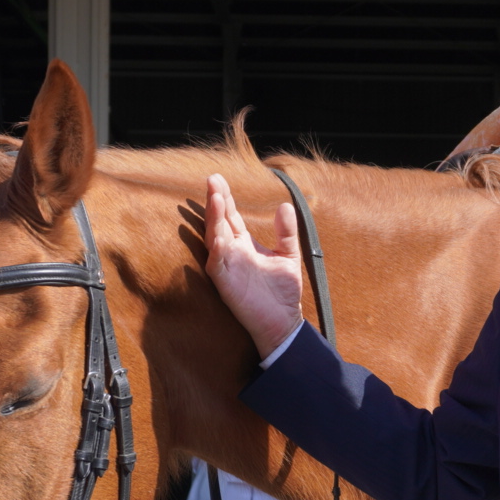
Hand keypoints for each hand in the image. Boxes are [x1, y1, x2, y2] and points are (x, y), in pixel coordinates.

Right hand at [203, 173, 305, 358]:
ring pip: (215, 236)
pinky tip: (217, 232)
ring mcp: (227, 265)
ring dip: (213, 217)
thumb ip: (285, 232)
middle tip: (212, 178)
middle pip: (219, 221)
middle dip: (215, 200)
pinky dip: (216, 245)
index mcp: (245, 244)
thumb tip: (284, 205)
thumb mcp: (288, 255)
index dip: (225, 198)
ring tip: (213, 196)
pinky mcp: (225, 281)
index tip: (218, 179)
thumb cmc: (283, 292)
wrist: (283, 321)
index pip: (231, 216)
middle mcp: (232, 252)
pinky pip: (217, 260)